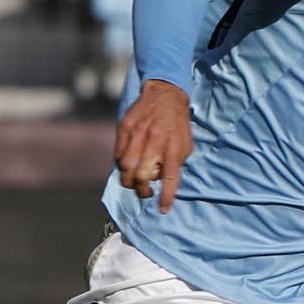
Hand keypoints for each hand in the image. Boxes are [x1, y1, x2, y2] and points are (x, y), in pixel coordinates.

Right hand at [114, 79, 193, 208]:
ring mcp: (138, 134)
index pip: (170, 178)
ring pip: (125, 167)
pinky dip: (121, 162)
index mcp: (174, 148)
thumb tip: (161, 180)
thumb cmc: (177, 124)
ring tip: (133, 180)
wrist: (165, 94)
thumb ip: (176, 163)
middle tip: (144, 191)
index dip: (166, 196)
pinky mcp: (125, 127)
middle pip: (142, 176)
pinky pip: (118, 153)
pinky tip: (128, 162)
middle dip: (141, 190)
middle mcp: (156, 141)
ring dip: (128, 179)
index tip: (163, 209)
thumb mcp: (185, 144)